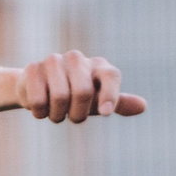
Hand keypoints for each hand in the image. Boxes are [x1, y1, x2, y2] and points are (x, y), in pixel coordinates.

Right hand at [19, 52, 143, 123]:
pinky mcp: (32, 68)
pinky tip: (40, 106)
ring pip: (60, 97)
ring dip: (58, 115)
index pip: (110, 76)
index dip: (110, 95)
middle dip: (78, 114)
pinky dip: (40, 113)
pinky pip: (38, 100)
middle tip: (73, 116)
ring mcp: (54, 60)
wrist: (39, 88)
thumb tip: (143, 106)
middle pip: (83, 92)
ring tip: (56, 111)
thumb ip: (118, 103)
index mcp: (99, 66)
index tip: (104, 113)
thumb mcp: (98, 101)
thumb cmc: (77, 95)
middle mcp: (77, 59)